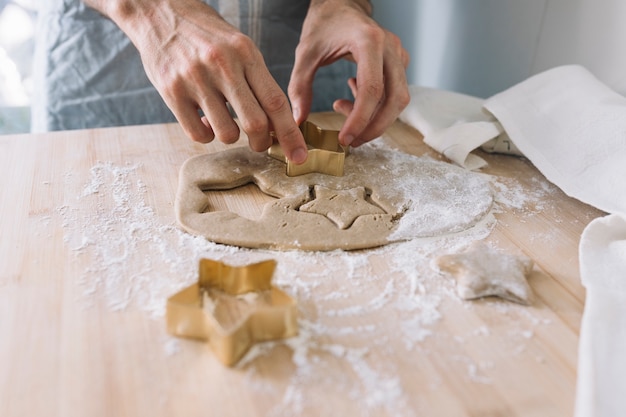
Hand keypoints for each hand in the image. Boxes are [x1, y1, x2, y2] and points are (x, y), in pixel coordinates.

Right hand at [85, 0, 307, 162]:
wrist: (159, 12)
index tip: (299, 156)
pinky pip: (198, 134)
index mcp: (245, 52)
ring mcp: (195, 79)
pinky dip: (207, 135)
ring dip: (231, 137)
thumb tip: (277, 124)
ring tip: (226, 122)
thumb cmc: (206, 34)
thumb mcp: (239, 46)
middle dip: (262, 143)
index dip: (291, 133)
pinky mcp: (172, 91)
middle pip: (256, 123)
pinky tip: (205, 121)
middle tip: (260, 144)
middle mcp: (222, 65)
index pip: (276, 102)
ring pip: (227, 133)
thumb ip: (258, 81)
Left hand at [288, 0, 409, 146]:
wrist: (340, 5)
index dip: (360, 119)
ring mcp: (398, 55)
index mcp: (369, 42)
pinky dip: (375, 105)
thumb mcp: (305, 54)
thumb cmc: (323, 25)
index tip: (345, 138)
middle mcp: (390, 48)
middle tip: (351, 140)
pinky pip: (394, 92)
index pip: (372, 90)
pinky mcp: (399, 62)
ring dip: (374, 117)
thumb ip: (300, 87)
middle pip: (394, 99)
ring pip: (398, 99)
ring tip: (341, 107)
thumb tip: (297, 121)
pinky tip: (350, 96)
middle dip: (374, 127)